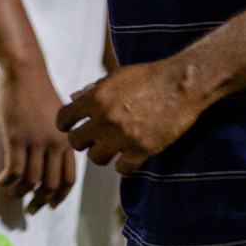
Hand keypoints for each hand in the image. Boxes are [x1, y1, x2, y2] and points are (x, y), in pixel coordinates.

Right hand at [0, 63, 75, 214]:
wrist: (25, 71)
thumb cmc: (39, 91)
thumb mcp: (58, 118)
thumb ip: (58, 140)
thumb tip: (51, 161)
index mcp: (67, 141)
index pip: (69, 179)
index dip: (60, 197)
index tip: (51, 204)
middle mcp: (55, 144)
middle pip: (50, 184)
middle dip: (40, 201)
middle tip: (31, 208)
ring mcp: (36, 141)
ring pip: (30, 180)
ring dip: (19, 193)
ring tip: (10, 194)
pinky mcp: (16, 137)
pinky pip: (13, 170)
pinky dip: (6, 181)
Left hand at [56, 58, 207, 175]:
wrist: (181, 84)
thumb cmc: (149, 76)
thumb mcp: (116, 77)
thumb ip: (93, 90)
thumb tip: (74, 98)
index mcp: (96, 98)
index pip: (64, 118)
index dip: (65, 124)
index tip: (70, 127)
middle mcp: (105, 118)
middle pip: (76, 142)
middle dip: (82, 141)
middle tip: (91, 139)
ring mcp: (123, 136)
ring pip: (96, 158)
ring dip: (102, 154)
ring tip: (110, 149)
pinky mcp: (143, 149)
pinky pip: (123, 169)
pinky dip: (125, 166)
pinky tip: (129, 158)